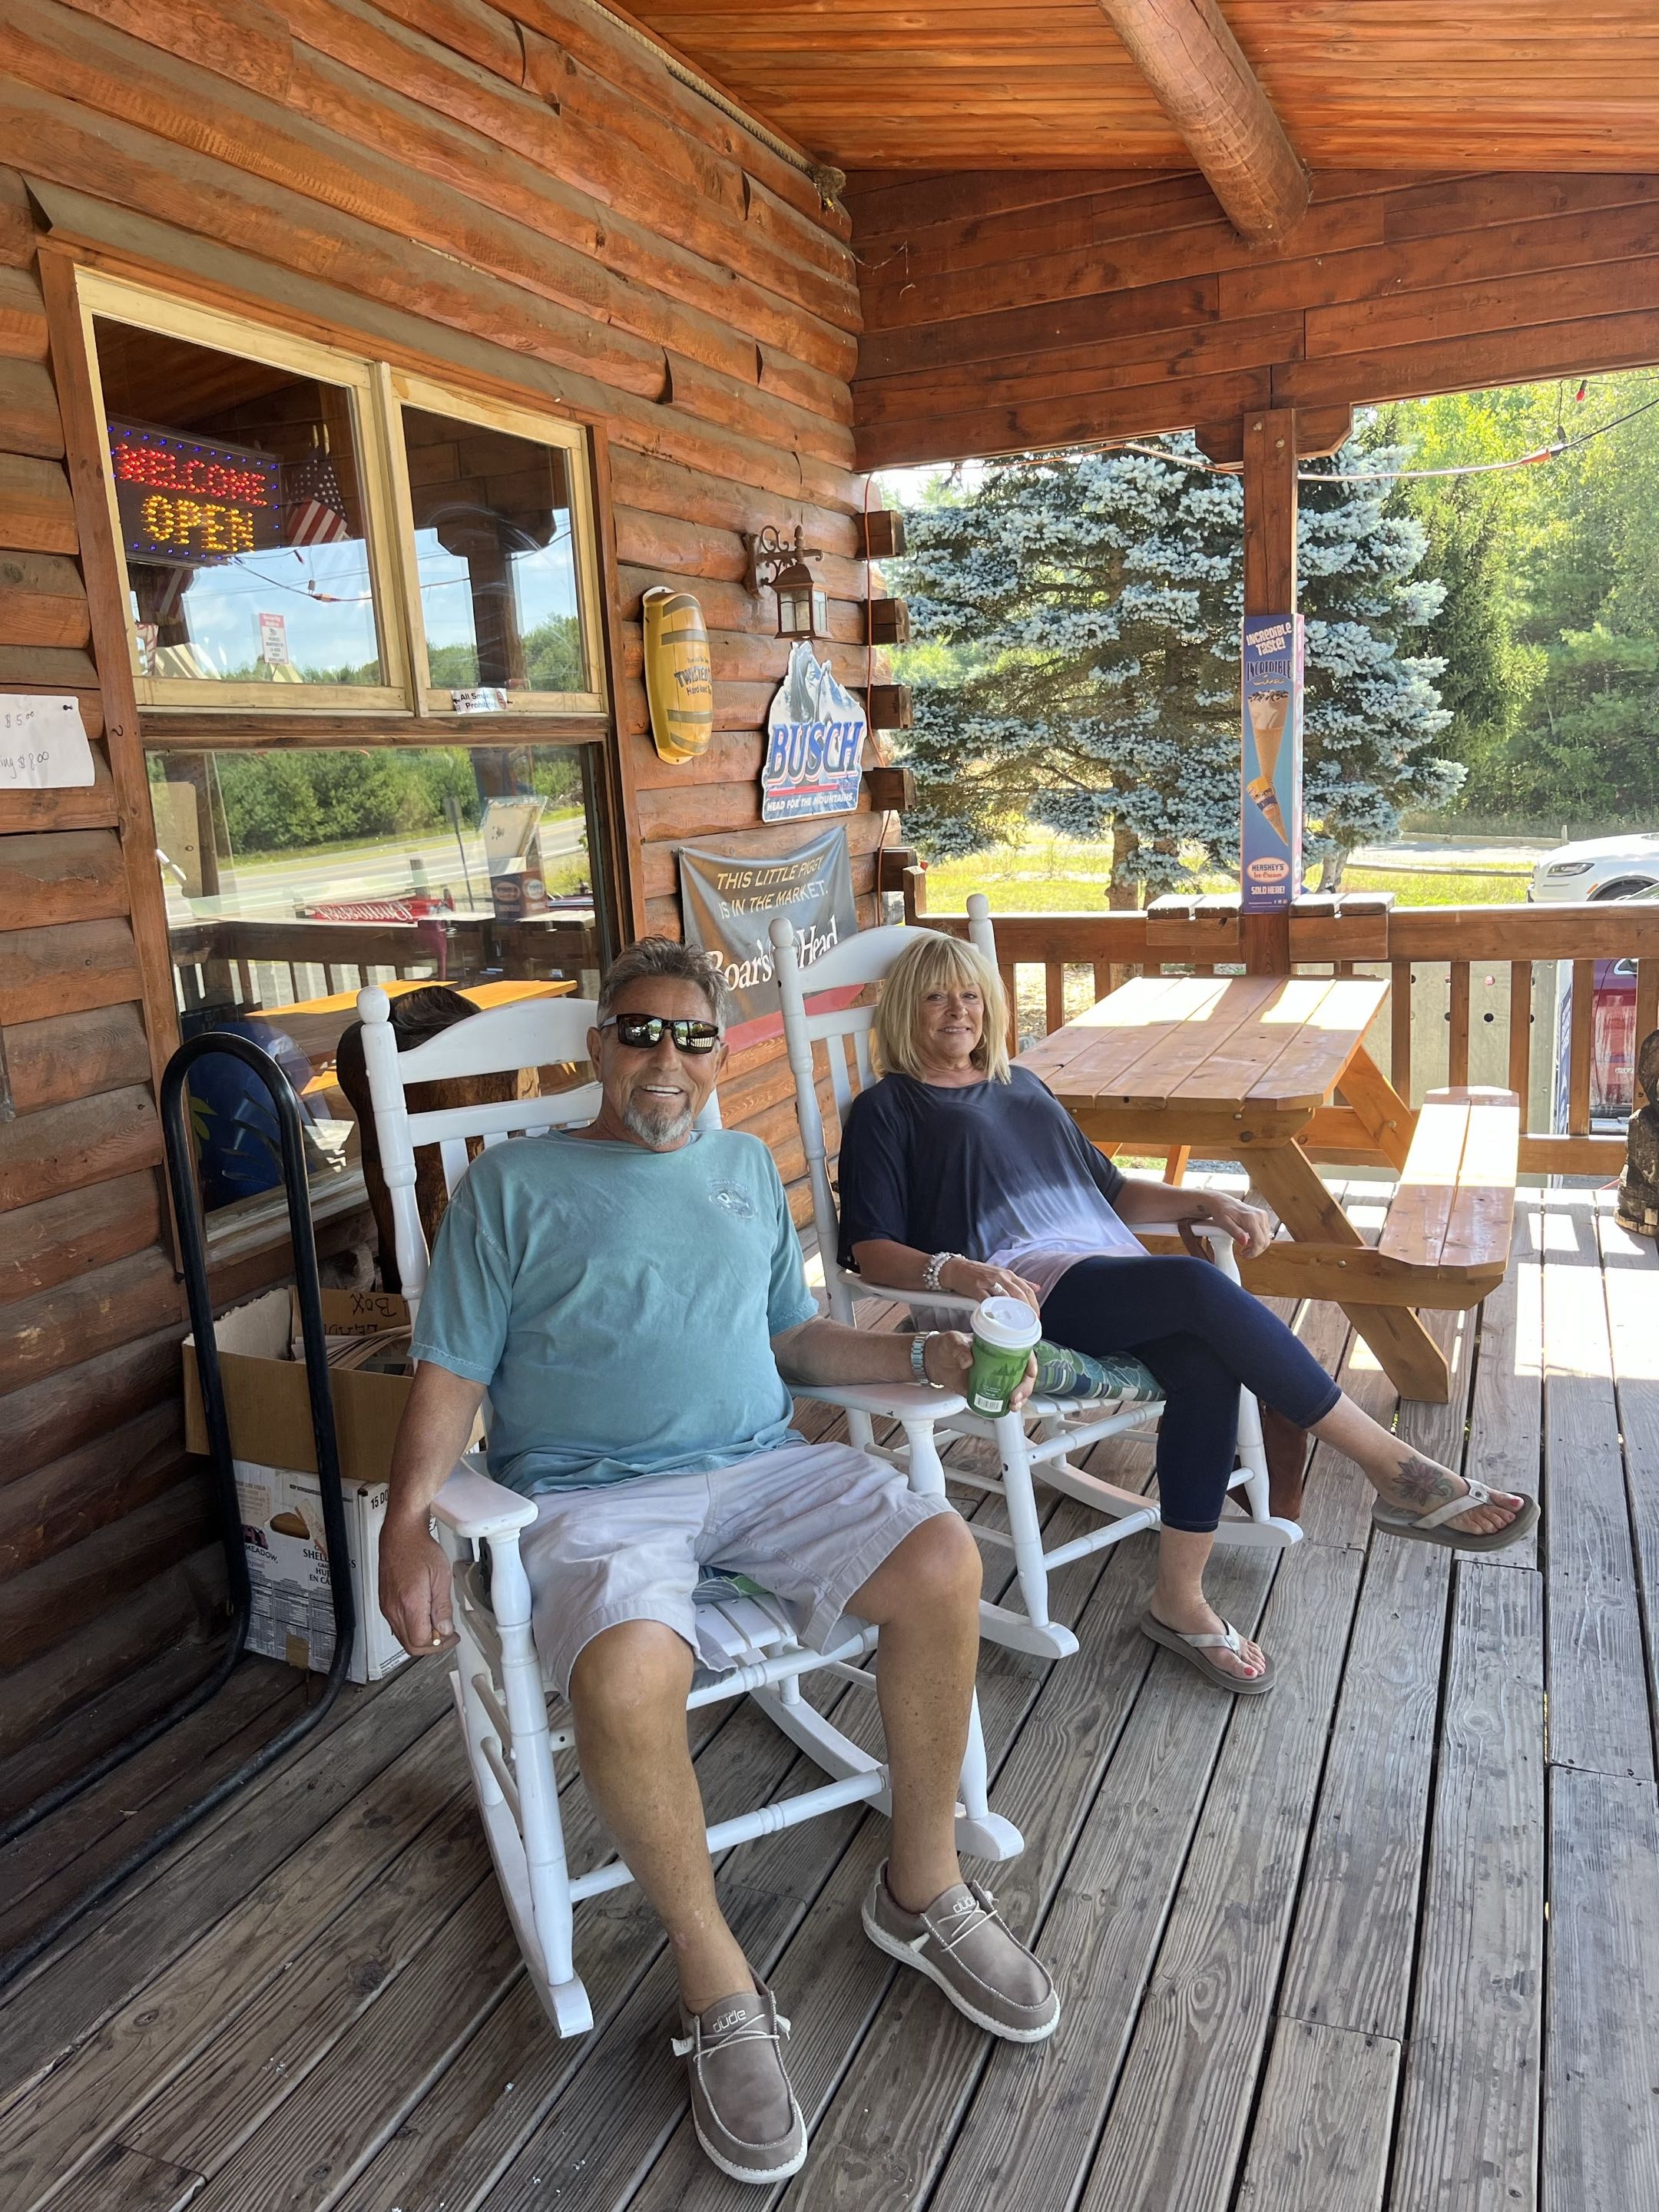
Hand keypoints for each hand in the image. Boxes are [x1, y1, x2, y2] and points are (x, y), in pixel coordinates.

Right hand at [379, 1509, 456, 1655]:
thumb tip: (445, 1629)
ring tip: (437, 1625)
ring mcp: (387, 1607)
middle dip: (431, 1645)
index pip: (421, 1642)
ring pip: (403, 1637)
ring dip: (421, 1638)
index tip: (451, 1637)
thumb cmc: (419, 1549)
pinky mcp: (385, 1602)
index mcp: (409, 1604)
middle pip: (410, 1645)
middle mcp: (394, 1609)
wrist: (401, 1534)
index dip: (439, 1645)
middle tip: (446, 1636)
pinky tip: (424, 1617)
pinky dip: (412, 1628)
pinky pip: (397, 1626)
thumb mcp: (441, 1577)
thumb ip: (443, 1607)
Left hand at [922, 1330, 1036, 1409]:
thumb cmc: (946, 1345)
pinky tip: (1006, 1409)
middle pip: (1022, 1375)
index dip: (1030, 1362)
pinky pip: (1000, 1398)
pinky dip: (1005, 1405)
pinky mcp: (985, 1390)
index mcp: (998, 1346)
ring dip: (1019, 1399)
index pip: (1022, 1352)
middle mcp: (1000, 1362)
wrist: (933, 1361)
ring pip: (1015, 1388)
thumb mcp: (953, 1340)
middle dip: (1025, 1387)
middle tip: (1016, 1396)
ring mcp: (994, 1377)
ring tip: (1012, 1405)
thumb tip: (968, 1360)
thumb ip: (960, 1348)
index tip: (1030, 1373)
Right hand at [938, 1256, 1043, 1313]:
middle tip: (1029, 1322)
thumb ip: (1019, 1281)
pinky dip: (993, 1309)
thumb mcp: (1001, 1274)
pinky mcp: (976, 1288)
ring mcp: (988, 1282)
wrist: (957, 1269)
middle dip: (1027, 1309)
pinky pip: (987, 1300)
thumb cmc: (979, 1273)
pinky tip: (998, 1318)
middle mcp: (1001, 1276)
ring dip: (1013, 1312)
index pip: (1026, 1289)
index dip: (1034, 1303)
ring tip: (1018, 1324)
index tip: (1036, 1316)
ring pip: (1005, 1297)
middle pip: (1019, 1294)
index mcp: (1008, 1274)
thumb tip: (1038, 1288)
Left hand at [1179, 1192, 1273, 1262]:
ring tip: (1245, 1247)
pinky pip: (1265, 1232)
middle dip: (1256, 1250)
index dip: (1254, 1252)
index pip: (1259, 1241)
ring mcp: (1262, 1215)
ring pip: (1266, 1238)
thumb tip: (1244, 1242)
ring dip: (1257, 1245)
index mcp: (1251, 1218)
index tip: (1245, 1255)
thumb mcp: (1224, 1223)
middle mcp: (1260, 1216)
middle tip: (1244, 1253)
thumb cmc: (1221, 1211)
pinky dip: (1258, 1239)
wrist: (1221, 1201)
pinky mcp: (1262, 1216)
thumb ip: (1235, 1232)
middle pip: (1265, 1241)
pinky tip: (1248, 1239)